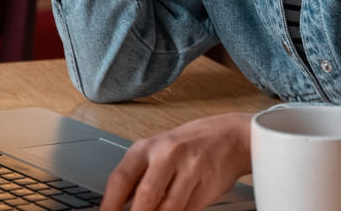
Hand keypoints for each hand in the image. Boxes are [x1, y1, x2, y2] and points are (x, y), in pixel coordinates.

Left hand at [101, 112, 252, 210]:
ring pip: (168, 207)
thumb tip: (118, 206)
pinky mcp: (208, 184)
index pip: (120, 179)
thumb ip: (138, 177)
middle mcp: (168, 154)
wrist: (230, 136)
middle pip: (145, 195)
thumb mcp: (157, 152)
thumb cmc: (188, 146)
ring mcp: (190, 168)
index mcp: (147, 147)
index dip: (110, 205)